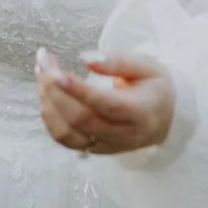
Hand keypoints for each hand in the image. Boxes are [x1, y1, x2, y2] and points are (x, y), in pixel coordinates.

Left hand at [36, 49, 173, 155]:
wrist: (164, 119)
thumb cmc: (154, 88)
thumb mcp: (147, 66)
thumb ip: (118, 61)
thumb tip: (85, 58)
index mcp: (141, 112)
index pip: (106, 105)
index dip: (78, 90)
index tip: (55, 72)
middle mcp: (122, 134)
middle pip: (80, 119)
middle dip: (54, 90)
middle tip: (43, 60)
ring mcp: (105, 146)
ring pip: (66, 133)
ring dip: (47, 102)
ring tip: (42, 72)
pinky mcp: (92, 149)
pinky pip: (63, 138)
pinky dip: (49, 115)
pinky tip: (46, 92)